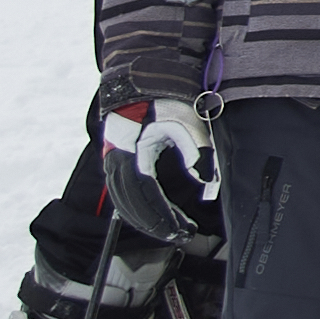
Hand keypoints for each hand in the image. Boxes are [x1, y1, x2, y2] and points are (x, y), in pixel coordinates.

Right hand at [97, 88, 219, 243]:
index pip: (146, 194)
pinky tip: (157, 216)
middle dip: (156, 224)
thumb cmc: (166, 102)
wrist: (142, 83)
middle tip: (181, 236)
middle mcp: (116, 162)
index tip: (182, 229)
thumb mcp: (186, 123)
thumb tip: (207, 182)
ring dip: (147, 220)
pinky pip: (122, 194)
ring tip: (173, 230)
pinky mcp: (115, 162)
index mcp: (131, 154)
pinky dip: (138, 209)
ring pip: (124, 203)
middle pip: (132, 205)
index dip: (163, 215)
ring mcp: (112, 163)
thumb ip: (196, 152)